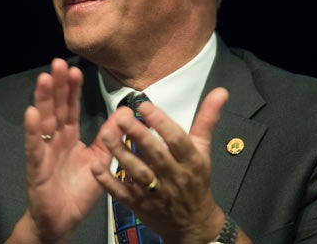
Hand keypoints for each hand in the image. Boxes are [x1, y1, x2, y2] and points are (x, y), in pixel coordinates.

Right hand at [9, 58, 114, 242]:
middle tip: (58, 63)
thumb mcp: (100, 160)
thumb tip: (125, 113)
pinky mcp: (36, 166)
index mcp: (68, 135)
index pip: (69, 107)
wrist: (62, 221)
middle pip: (55, 107)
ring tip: (45, 78)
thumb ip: (109, 136)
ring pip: (43, 120)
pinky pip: (34, 146)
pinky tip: (31, 113)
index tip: (76, 70)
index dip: (72, 89)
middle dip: (57, 85)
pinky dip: (32, 130)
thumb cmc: (77, 191)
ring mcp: (43, 150)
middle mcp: (54, 138)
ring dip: (43, 99)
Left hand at [91, 87, 230, 243]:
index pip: (177, 140)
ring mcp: (156, 193)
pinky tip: (96, 166)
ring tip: (106, 134)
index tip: (145, 106)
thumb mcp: (204, 149)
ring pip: (138, 173)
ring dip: (121, 154)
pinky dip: (108, 182)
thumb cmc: (197, 181)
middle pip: (156, 155)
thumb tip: (220, 92)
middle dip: (139, 136)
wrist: (194, 224)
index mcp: (191, 161)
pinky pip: (122, 194)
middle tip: (122, 117)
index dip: (162, 123)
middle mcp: (174, 177)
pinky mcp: (140, 206)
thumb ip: (207, 119)